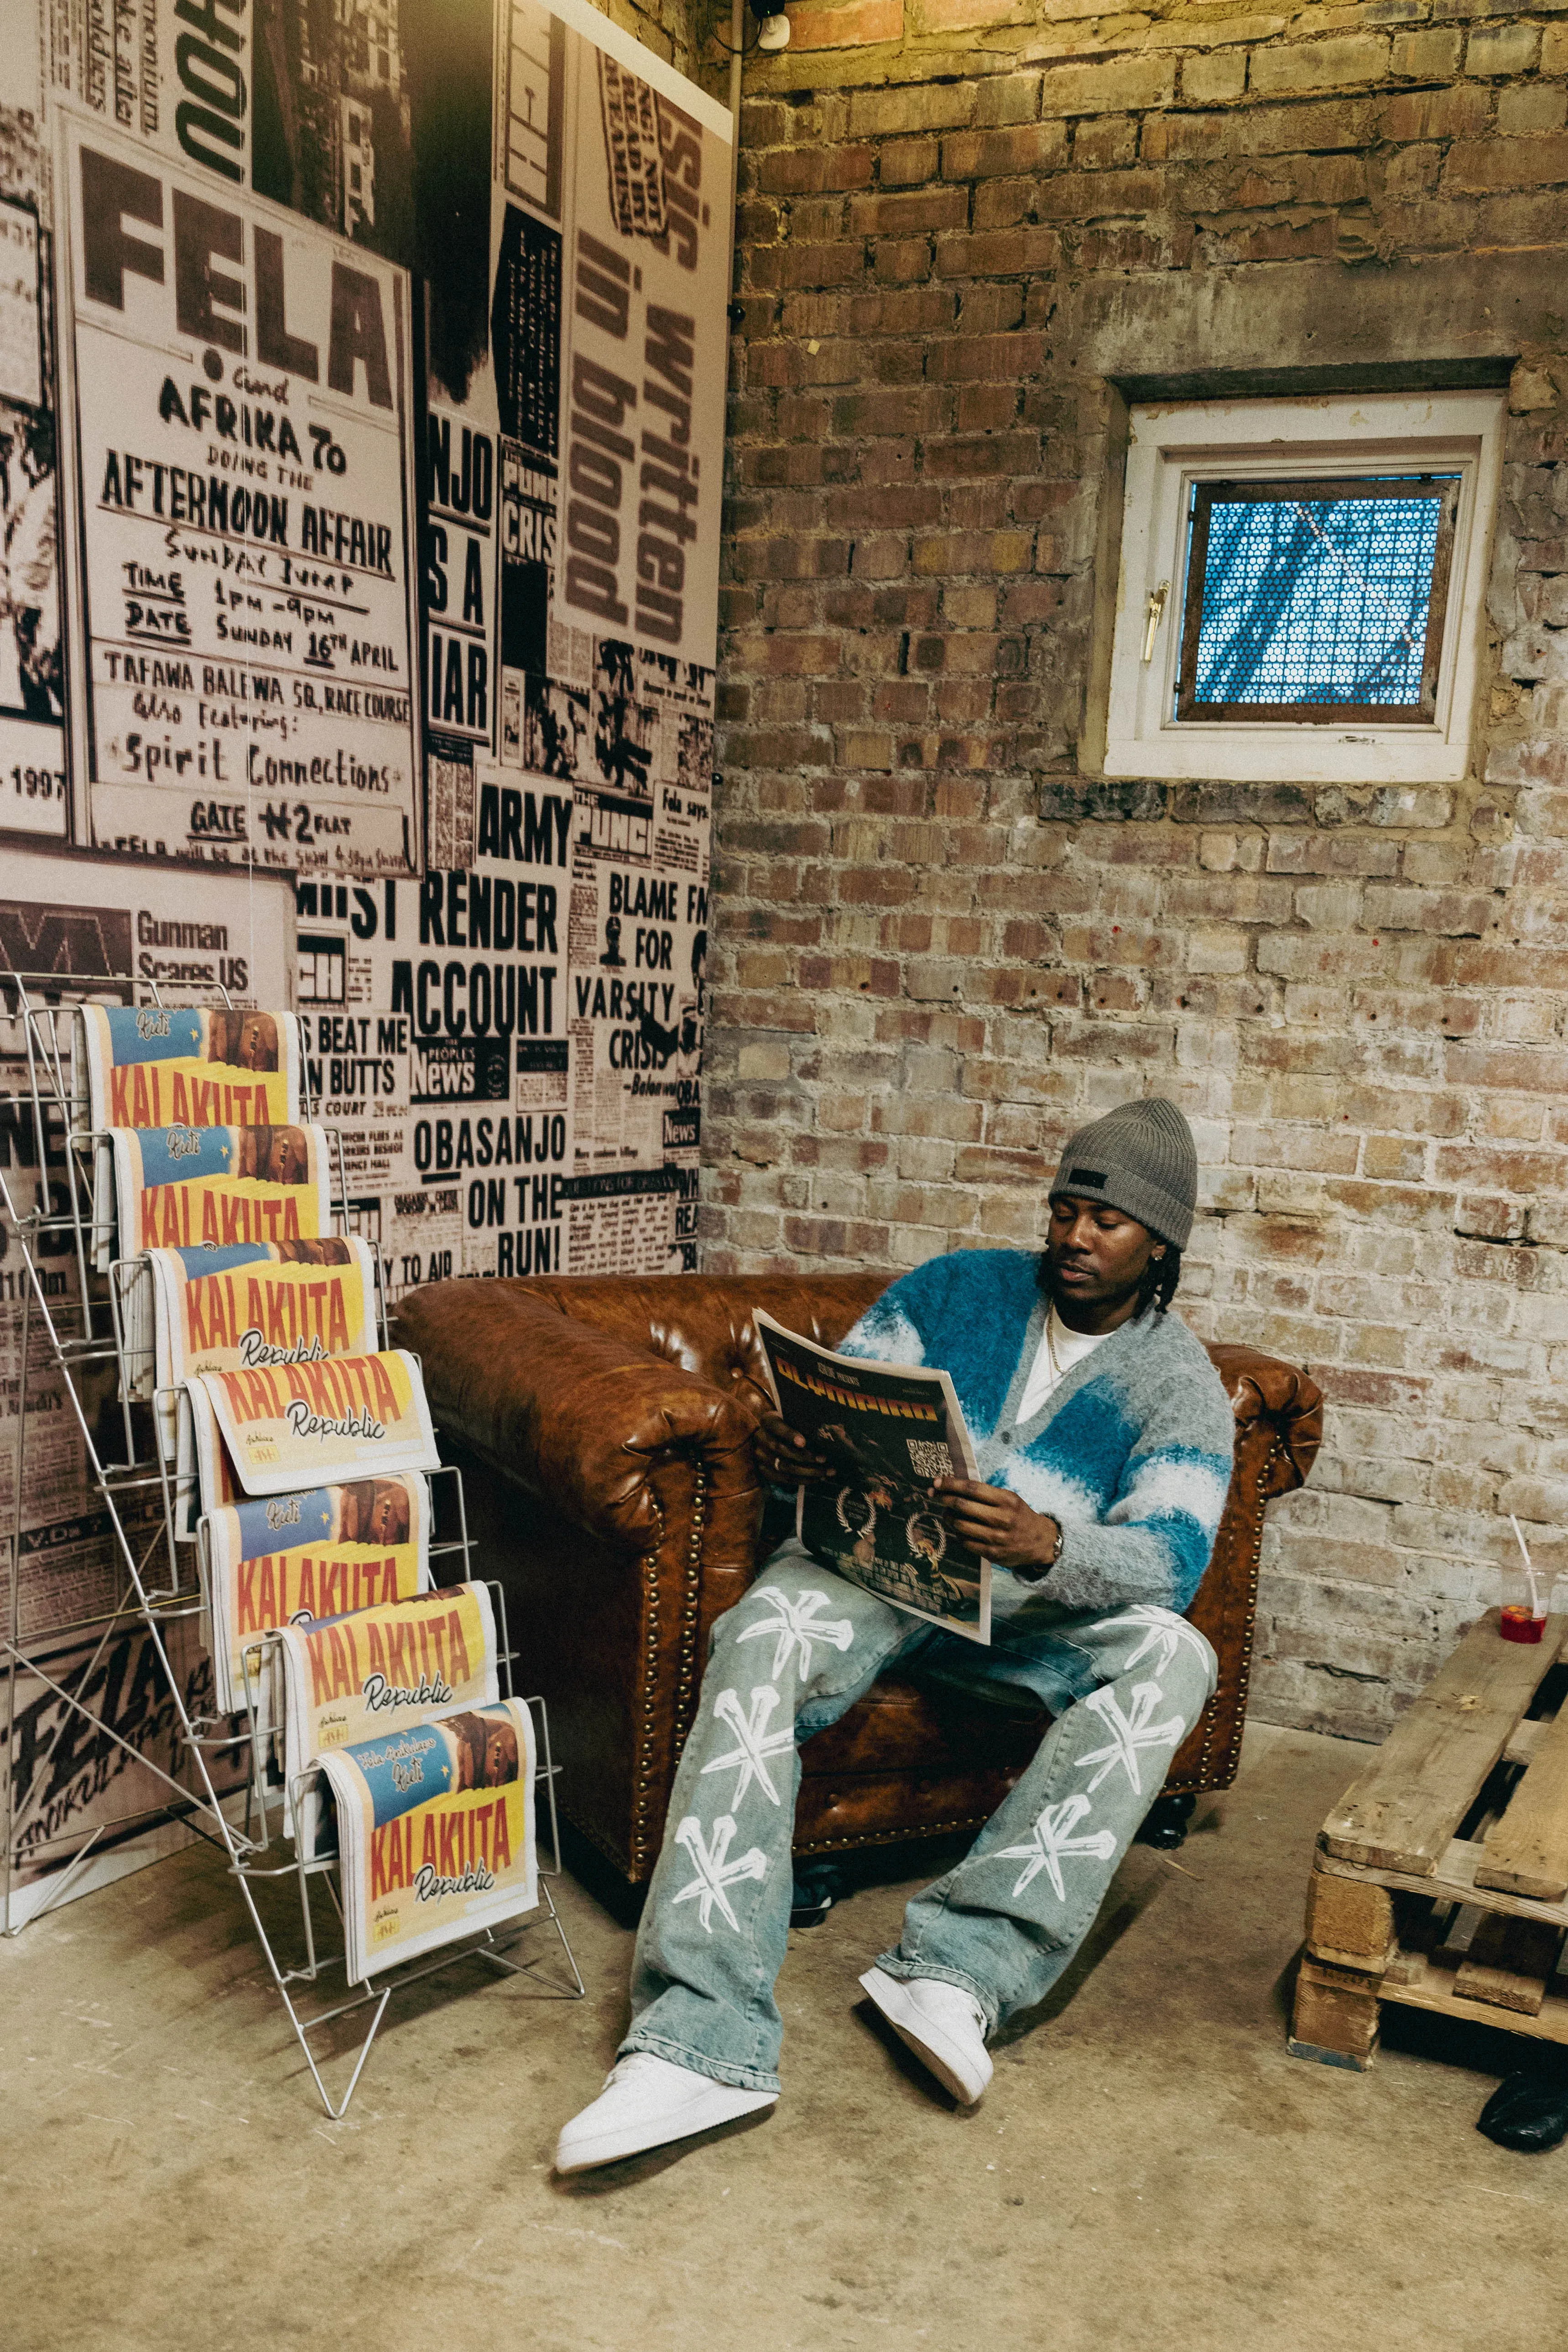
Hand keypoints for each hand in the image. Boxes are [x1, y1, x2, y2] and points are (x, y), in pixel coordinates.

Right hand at [753, 1409, 833, 1486]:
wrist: (770, 1436)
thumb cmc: (788, 1424)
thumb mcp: (792, 1418)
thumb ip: (804, 1422)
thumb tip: (836, 1428)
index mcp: (767, 1421)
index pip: (777, 1427)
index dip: (790, 1435)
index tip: (804, 1442)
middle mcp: (760, 1439)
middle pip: (781, 1450)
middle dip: (805, 1456)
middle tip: (824, 1459)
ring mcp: (761, 1457)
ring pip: (784, 1467)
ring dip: (808, 1471)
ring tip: (826, 1472)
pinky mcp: (765, 1472)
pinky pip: (784, 1479)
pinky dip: (802, 1480)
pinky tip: (817, 1478)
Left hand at [930, 1477, 1060, 1576]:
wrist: (1040, 1542)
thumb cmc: (1019, 1515)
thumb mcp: (1009, 1498)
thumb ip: (985, 1494)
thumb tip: (954, 1487)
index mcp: (1006, 1500)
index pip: (972, 1489)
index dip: (951, 1484)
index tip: (937, 1482)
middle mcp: (1001, 1518)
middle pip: (963, 1505)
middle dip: (943, 1498)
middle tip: (933, 1495)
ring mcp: (996, 1538)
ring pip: (961, 1525)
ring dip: (948, 1517)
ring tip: (946, 1513)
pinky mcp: (992, 1554)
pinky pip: (966, 1542)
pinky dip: (958, 1533)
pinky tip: (958, 1529)